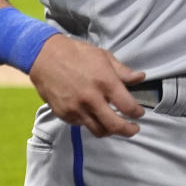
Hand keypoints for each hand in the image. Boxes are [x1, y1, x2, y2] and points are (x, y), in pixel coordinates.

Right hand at [29, 35, 146, 137]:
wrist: (44, 56)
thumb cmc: (77, 54)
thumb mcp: (104, 57)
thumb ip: (123, 71)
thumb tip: (141, 77)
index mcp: (105, 82)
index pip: (128, 106)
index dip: (137, 112)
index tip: (140, 113)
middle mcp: (91, 99)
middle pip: (115, 125)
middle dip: (128, 131)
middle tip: (134, 129)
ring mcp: (76, 109)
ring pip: (98, 130)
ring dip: (110, 131)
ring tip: (115, 126)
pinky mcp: (64, 114)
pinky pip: (82, 125)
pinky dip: (91, 123)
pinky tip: (95, 116)